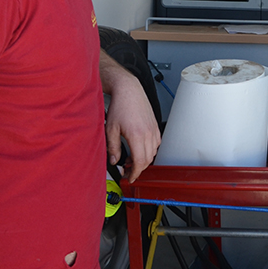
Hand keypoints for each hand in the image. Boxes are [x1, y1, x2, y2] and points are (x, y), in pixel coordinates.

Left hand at [101, 51, 160, 181]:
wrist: (129, 91)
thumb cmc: (120, 106)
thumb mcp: (111, 129)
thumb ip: (112, 147)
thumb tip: (114, 161)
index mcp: (137, 136)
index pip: (139, 162)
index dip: (135, 173)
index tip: (130, 178)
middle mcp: (148, 134)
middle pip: (147, 160)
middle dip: (138, 168)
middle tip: (127, 171)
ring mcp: (154, 130)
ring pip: (153, 153)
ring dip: (143, 159)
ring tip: (131, 159)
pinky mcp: (155, 126)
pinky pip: (156, 144)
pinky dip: (149, 150)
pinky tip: (139, 149)